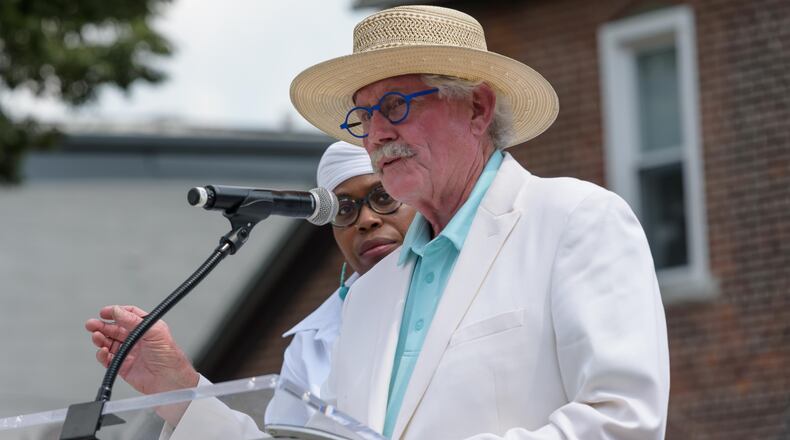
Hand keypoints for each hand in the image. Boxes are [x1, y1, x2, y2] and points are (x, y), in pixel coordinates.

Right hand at [85, 305, 199, 395]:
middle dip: (103, 325)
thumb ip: (134, 321)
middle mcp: (137, 339)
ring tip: (96, 336)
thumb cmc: (169, 357)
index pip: (128, 316)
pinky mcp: (123, 366)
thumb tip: (118, 310)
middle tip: (92, 324)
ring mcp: (130, 352)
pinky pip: (108, 359)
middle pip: (115, 329)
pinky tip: (102, 351)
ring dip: (101, 338)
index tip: (104, 312)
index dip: (116, 312)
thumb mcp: (154, 332)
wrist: (169, 380)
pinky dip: (102, 355)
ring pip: (109, 342)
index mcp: (147, 328)